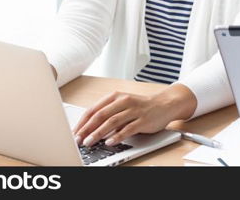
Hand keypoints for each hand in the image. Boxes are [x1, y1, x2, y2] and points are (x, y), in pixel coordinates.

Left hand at [72, 84, 195, 146]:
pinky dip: (117, 136)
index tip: (74, 133)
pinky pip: (128, 129)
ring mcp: (133, 110)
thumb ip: (107, 114)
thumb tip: (88, 128)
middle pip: (101, 115)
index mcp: (115, 96)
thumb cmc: (141, 106)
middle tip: (78, 139)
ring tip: (89, 142)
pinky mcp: (143, 120)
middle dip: (87, 129)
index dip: (82, 122)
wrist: (164, 104)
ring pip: (112, 122)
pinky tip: (109, 142)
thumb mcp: (122, 105)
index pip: (94, 109)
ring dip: (98, 133)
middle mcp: (123, 101)